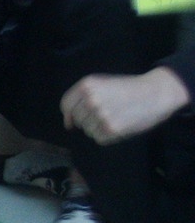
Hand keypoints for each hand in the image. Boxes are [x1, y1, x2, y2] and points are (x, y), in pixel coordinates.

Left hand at [60, 67, 189, 144]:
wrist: (155, 93)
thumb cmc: (128, 88)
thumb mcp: (101, 83)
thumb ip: (81, 98)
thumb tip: (67, 123)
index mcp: (86, 85)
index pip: (65, 105)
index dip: (70, 114)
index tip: (75, 118)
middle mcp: (91, 99)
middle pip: (77, 120)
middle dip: (89, 120)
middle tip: (107, 113)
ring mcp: (101, 115)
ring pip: (88, 130)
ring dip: (99, 128)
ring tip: (115, 117)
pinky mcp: (111, 129)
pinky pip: (99, 139)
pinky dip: (108, 136)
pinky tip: (119, 125)